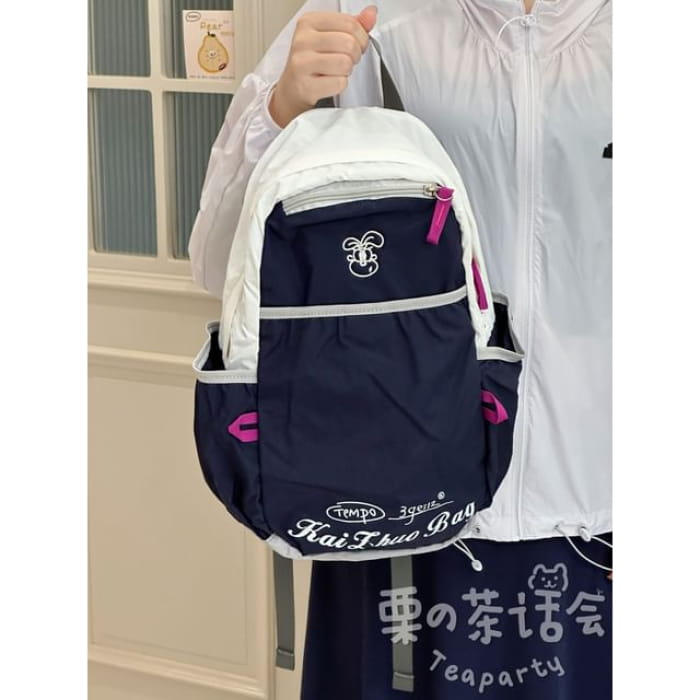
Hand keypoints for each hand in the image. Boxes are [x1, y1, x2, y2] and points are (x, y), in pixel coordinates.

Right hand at [269, 6, 377, 127]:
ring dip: (347, 71)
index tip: (356, 45)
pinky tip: (329, 83)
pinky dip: (340, 86)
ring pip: (345, 63)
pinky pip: (339, 83)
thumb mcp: (329, 37)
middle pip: (349, 44)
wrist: (291, 90)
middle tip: (347, 61)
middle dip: (355, 56)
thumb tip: (371, 13)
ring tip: (337, 71)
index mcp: (309, 22)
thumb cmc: (312, 62)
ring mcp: (302, 63)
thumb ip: (352, 25)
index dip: (361, 37)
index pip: (350, 23)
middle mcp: (302, 40)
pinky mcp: (305, 86)